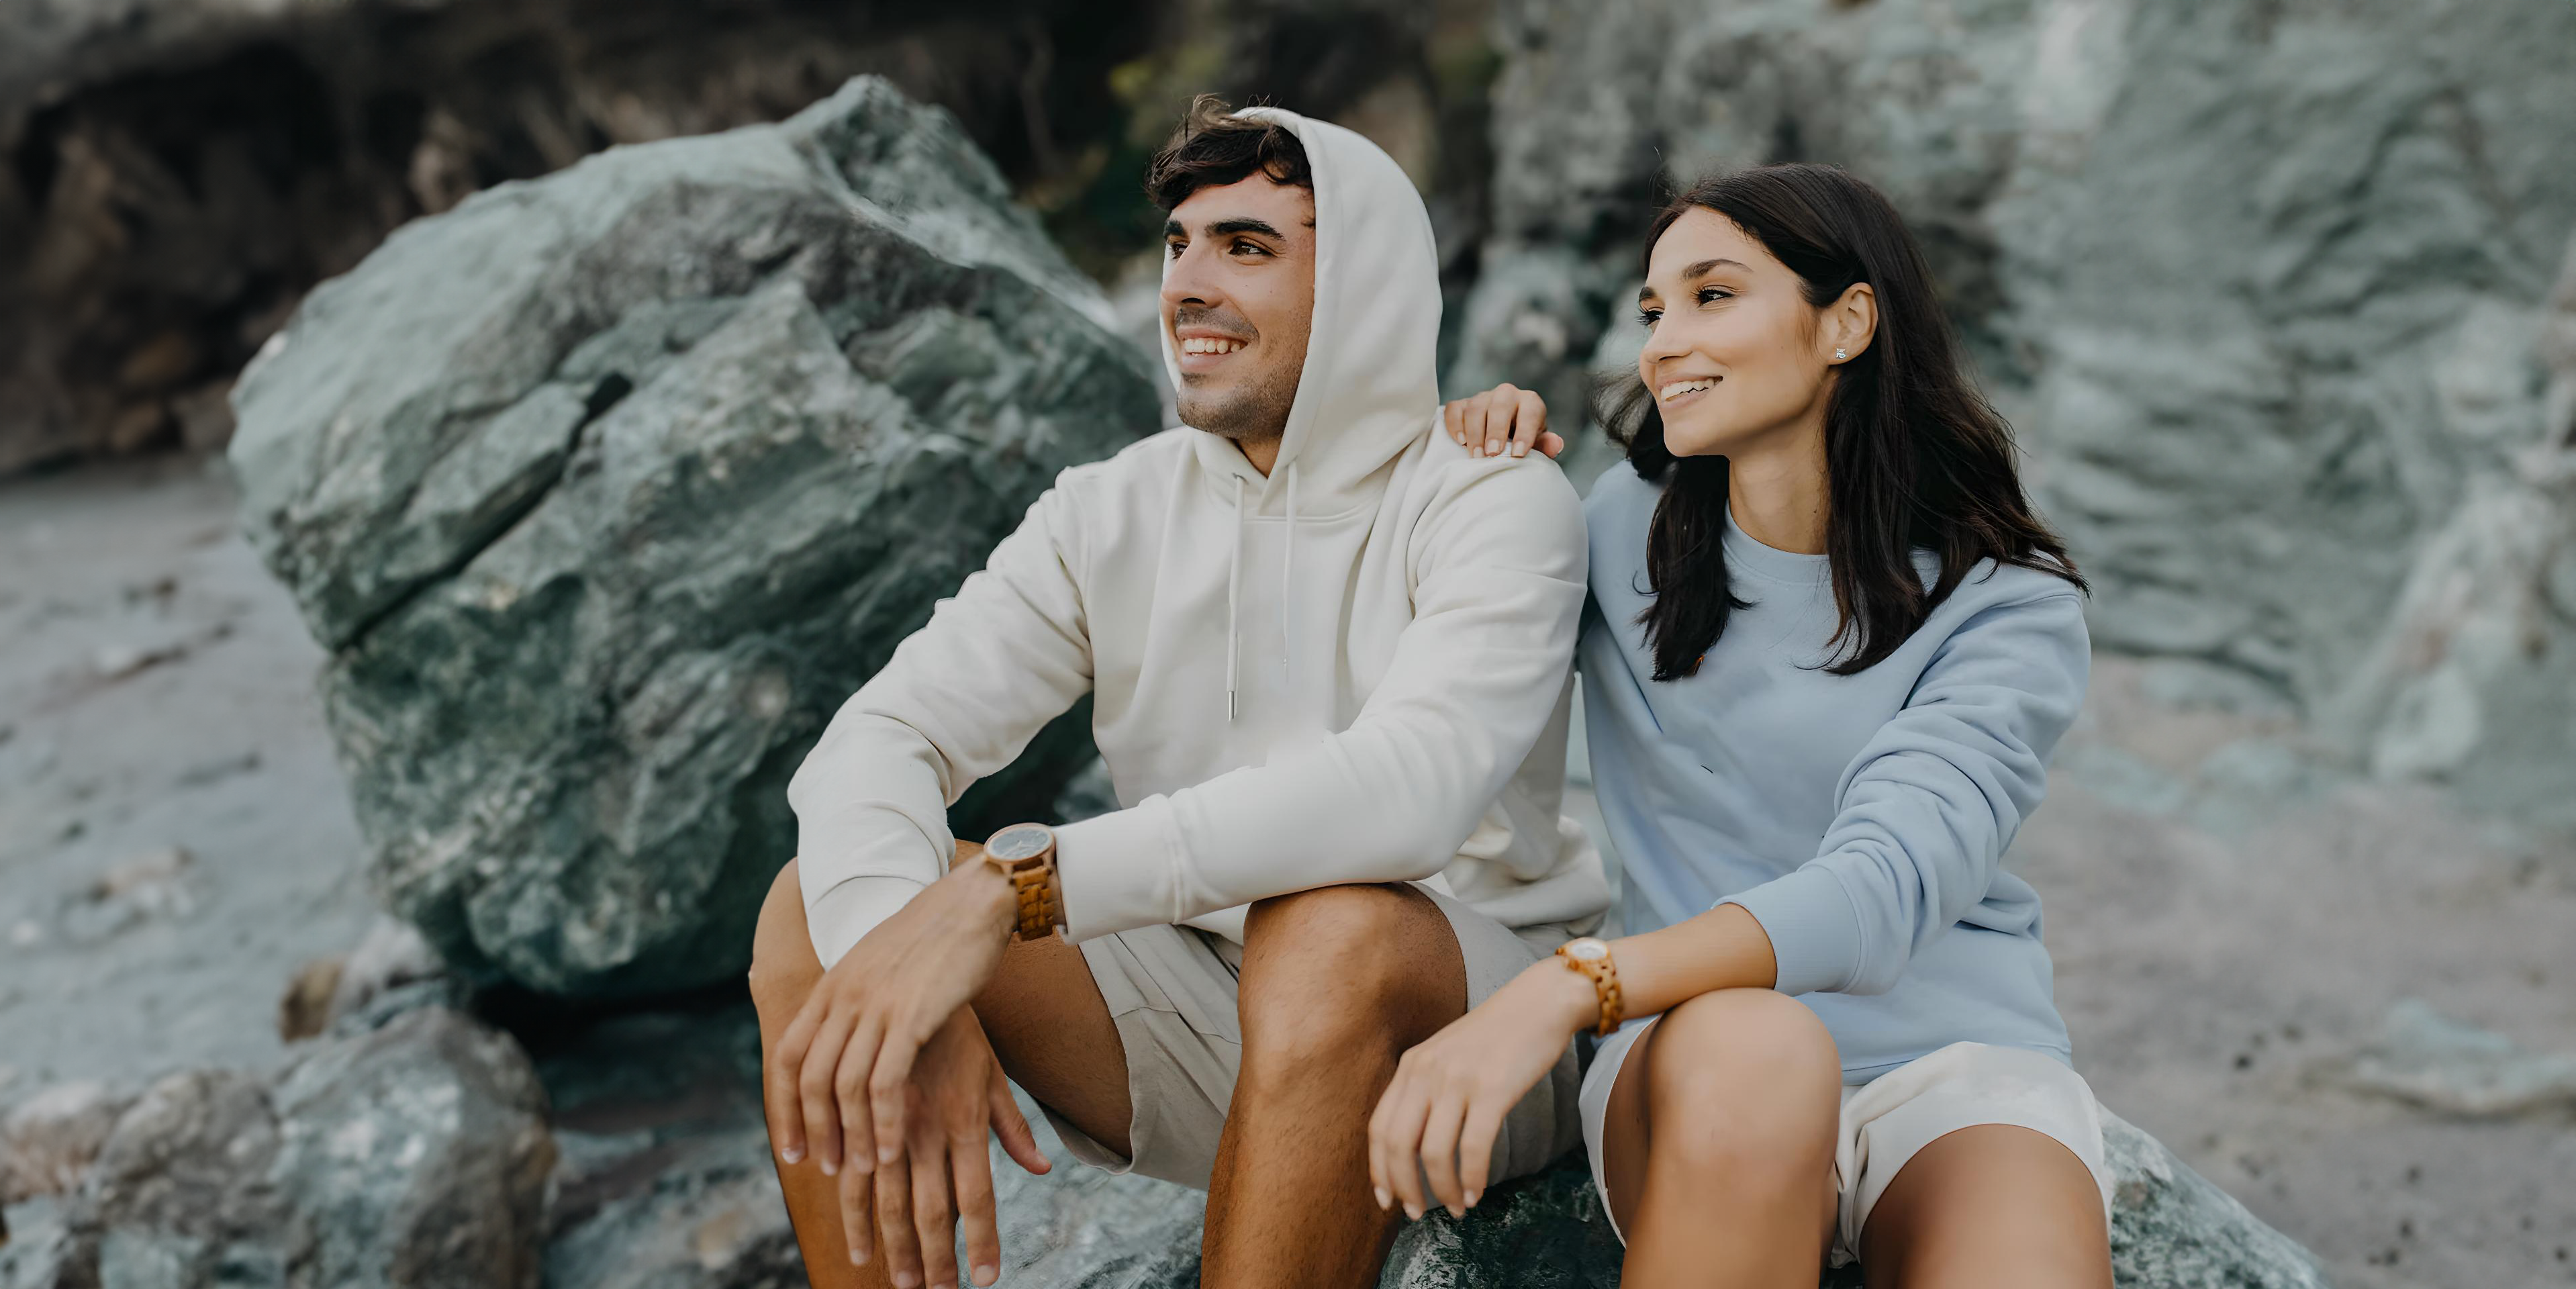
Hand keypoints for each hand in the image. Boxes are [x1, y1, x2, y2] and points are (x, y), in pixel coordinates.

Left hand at [767, 851, 1016, 1179]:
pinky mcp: (911, 1017)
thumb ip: (857, 1001)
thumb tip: (847, 1036)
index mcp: (832, 987)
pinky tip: (892, 1150)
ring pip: (844, 1087)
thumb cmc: (936, 939)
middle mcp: (844, 998)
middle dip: (814, 1131)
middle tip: (826, 1167)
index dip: (785, 1108)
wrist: (972, 902)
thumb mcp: (879, 967)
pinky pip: (885, 1083)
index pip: (788, 1057)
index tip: (793, 1148)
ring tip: (863, 1168)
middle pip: (810, 1078)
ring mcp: (875, 1006)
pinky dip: (884, 1124)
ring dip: (851, 1136)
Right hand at [839, 1007, 1050, 1287]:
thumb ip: (1011, 1125)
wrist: (907, 972)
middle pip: (932, 1210)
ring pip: (887, 1201)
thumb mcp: (991, 1072)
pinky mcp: (855, 1112)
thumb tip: (1041, 1168)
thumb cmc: (957, 1029)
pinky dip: (853, 1213)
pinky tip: (858, 1243)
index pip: (979, 1196)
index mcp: (965, 1119)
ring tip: (899, 1283)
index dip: (983, 1242)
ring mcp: (888, 1122)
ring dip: (893, 1248)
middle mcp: (927, 1128)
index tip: (985, 1280)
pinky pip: (849, 1172)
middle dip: (935, 1260)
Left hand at [1367, 959, 1595, 1218]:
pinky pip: (1473, 1147)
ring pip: (1434, 1153)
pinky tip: (1477, 1194)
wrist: (1539, 1003)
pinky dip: (1472, 1179)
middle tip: (1418, 1214)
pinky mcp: (1491, 1089)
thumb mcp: (1446, 1055)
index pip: (1379, 1128)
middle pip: (1397, 1145)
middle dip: (1404, 1188)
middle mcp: (1426, 1072)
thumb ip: (1426, 1088)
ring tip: (1456, 1208)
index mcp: (1411, 1066)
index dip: (1379, 1170)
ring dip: (1443, 1190)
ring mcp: (1458, 1080)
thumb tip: (1415, 1144)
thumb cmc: (1496, 1036)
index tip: (1386, 1201)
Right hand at [1443, 383, 1563, 459]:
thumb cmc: (1522, 439)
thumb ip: (1546, 444)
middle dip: (1495, 431)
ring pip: (1475, 407)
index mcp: (1529, 402)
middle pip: (1499, 405)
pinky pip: (1455, 409)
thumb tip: (1556, 444)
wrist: (1503, 433)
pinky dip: (1455, 424)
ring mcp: (1483, 398)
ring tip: (1476, 455)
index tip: (1519, 455)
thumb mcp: (1537, 443)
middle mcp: (1506, 394)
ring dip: (1475, 432)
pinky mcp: (1463, 404)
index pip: (1529, 412)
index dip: (1525, 433)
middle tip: (1492, 454)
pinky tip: (1460, 441)